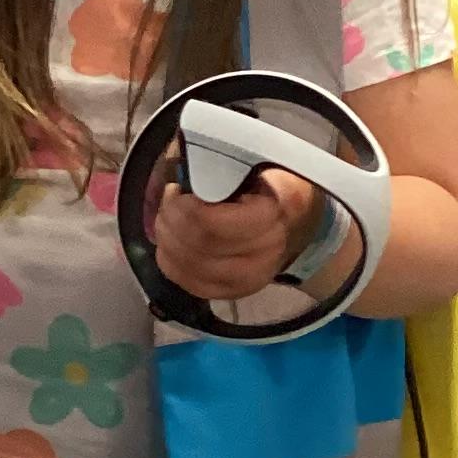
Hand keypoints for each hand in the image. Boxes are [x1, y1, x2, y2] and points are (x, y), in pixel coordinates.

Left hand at [153, 165, 326, 305]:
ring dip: (167, 238)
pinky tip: (170, 241)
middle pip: (197, 244)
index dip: (184, 207)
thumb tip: (191, 164)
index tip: (178, 189)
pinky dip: (169, 259)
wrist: (290, 223)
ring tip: (167, 217)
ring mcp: (247, 280)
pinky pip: (186, 282)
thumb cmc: (264, 186)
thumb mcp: (255, 166)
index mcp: (269, 216)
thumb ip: (227, 165)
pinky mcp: (230, 293)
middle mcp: (263, 254)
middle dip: (171, 219)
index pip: (210, 223)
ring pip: (188, 264)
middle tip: (169, 200)